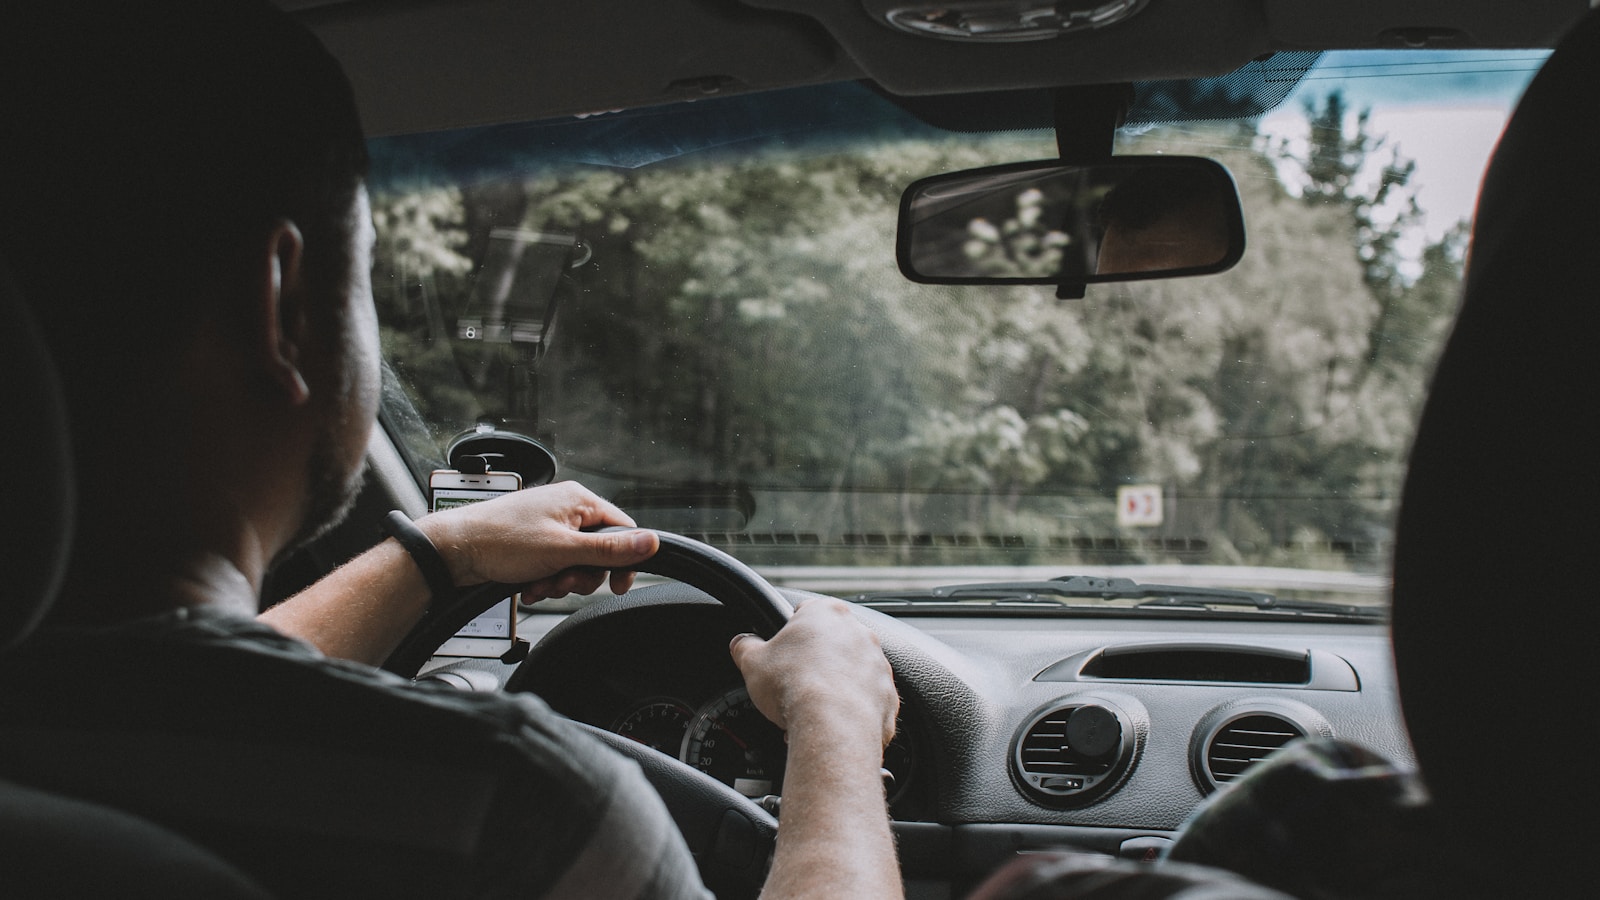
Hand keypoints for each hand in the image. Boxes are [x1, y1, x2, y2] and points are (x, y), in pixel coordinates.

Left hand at [415, 481, 658, 599]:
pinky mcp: (533, 544)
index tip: (617, 584)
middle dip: (582, 575)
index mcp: (578, 500)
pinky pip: (555, 566)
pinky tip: (529, 585)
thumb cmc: (501, 541)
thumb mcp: (564, 550)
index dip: (624, 560)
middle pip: (599, 551)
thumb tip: (651, 543)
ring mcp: (548, 526)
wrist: (454, 551)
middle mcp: (565, 509)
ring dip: (561, 581)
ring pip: (576, 563)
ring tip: (540, 583)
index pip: (623, 529)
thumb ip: (610, 550)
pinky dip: (546, 581)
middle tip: (563, 580)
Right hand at [729, 597, 897, 748]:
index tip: (781, 652)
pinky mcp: (888, 695)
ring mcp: (878, 664)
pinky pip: (866, 701)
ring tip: (810, 711)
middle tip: (793, 684)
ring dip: (833, 687)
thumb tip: (741, 643)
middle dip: (814, 662)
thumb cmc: (793, 686)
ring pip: (851, 672)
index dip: (789, 632)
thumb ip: (745, 646)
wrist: (832, 725)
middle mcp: (859, 632)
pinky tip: (830, 724)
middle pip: (831, 643)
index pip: (806, 611)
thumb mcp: (752, 662)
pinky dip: (850, 711)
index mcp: (826, 613)